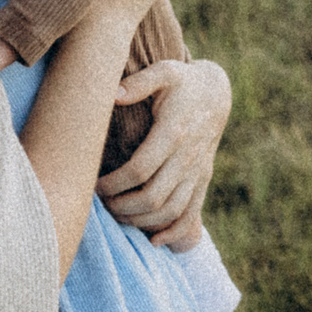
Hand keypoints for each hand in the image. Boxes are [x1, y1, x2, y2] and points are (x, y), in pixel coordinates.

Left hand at [97, 57, 229, 246]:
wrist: (217, 93)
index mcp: (173, 132)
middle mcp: (188, 156)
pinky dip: (174, 233)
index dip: (115, 184)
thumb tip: (113, 94)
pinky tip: (153, 241)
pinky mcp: (203, 180)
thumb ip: (139, 82)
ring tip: (118, 215)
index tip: (95, 186)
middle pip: (153, 196)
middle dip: (123, 206)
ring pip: (171, 210)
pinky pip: (192, 214)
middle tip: (102, 204)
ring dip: (142, 221)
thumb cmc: (182, 82)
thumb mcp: (165, 71)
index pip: (141, 169)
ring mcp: (198, 171)